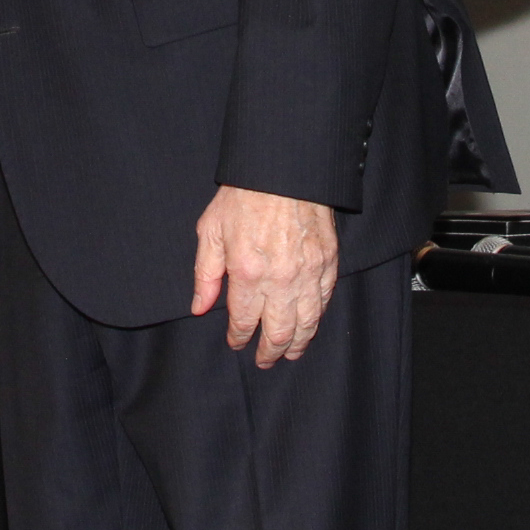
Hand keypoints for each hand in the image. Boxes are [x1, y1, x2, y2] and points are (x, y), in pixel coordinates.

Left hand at [190, 186, 339, 368]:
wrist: (284, 167)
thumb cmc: (244, 195)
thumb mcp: (211, 230)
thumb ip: (206, 273)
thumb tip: (200, 307)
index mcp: (247, 273)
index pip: (243, 321)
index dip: (238, 337)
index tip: (236, 342)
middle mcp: (280, 279)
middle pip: (277, 332)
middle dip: (269, 352)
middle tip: (265, 361)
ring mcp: (308, 272)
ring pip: (306, 323)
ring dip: (297, 344)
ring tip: (290, 353)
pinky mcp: (328, 262)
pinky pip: (324, 301)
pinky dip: (317, 318)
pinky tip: (310, 325)